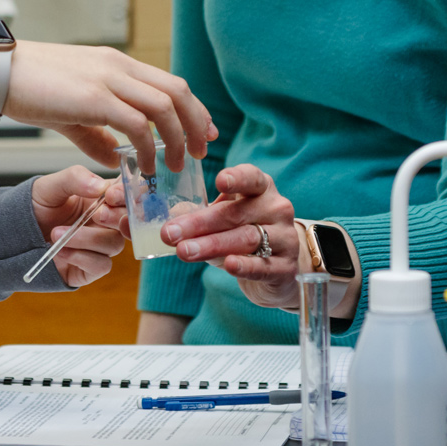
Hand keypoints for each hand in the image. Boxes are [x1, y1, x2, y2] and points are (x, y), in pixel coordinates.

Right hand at [4, 41, 216, 174]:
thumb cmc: (30, 87)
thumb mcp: (71, 111)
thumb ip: (97, 133)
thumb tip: (116, 157)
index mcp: (117, 63)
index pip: (169, 82)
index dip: (193, 108)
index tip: (203, 132)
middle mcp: (118, 66)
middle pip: (177, 91)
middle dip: (196, 122)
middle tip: (200, 150)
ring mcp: (107, 79)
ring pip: (164, 105)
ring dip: (177, 138)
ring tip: (175, 165)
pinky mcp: (93, 97)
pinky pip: (136, 123)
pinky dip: (147, 147)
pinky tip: (144, 165)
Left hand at [30, 166, 125, 287]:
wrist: (15, 234)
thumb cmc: (36, 206)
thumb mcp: (50, 186)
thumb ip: (75, 178)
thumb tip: (101, 187)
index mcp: (102, 197)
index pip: (128, 194)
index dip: (126, 195)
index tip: (110, 196)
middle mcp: (105, 222)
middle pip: (127, 222)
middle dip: (115, 218)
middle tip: (95, 214)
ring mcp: (99, 245)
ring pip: (114, 244)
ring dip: (87, 239)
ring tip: (57, 234)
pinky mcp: (91, 268)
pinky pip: (101, 265)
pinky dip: (81, 257)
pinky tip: (61, 251)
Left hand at [161, 164, 299, 308]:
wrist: (277, 266)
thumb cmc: (242, 232)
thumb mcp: (222, 217)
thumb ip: (196, 214)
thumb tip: (160, 217)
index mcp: (260, 188)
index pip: (251, 178)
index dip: (236, 178)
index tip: (218, 181)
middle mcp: (276, 208)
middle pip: (236, 214)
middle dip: (199, 223)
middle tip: (170, 233)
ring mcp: (285, 238)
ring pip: (246, 239)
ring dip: (211, 245)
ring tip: (184, 251)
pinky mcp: (286, 267)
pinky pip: (264, 266)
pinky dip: (245, 266)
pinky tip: (228, 265)